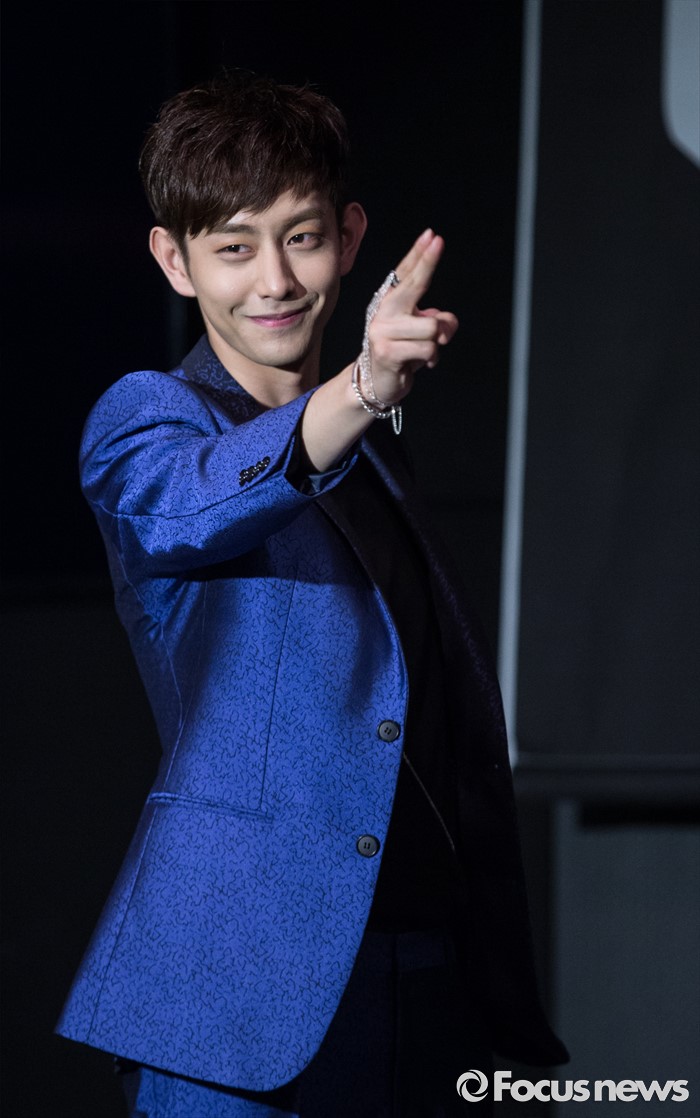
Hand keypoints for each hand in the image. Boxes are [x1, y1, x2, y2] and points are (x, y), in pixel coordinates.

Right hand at [365, 229, 458, 404]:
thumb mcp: (420, 333)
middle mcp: (384, 311)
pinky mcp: (388, 351)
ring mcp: (384, 331)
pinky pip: (428, 349)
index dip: (419, 254)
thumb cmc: (402, 352)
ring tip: (424, 351)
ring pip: (433, 328)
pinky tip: (419, 363)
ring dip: (437, 343)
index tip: (431, 235)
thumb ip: (436, 322)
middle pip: (414, 283)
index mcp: (391, 302)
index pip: (406, 274)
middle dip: (428, 262)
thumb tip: (445, 324)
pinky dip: (431, 359)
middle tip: (438, 240)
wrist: (375, 382)